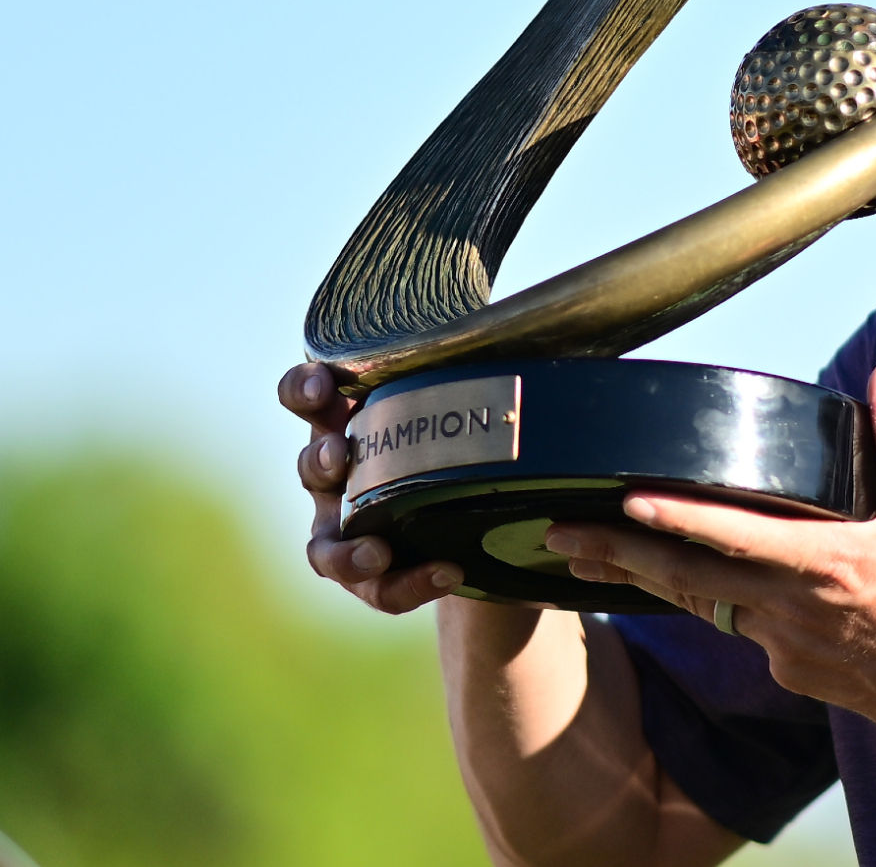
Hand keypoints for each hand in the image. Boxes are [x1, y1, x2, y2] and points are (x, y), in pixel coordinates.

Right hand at [279, 361, 463, 612]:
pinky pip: (379, 588)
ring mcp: (348, 530)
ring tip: (376, 552)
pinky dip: (407, 584)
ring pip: (324, 547)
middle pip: (311, 468)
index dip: (304, 389)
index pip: (307, 398)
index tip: (322, 384)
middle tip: (341, 454)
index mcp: (351, 422)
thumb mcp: (475, 405)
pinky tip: (446, 574)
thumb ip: (485, 372)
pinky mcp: (375, 576)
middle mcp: (338, 477)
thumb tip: (532, 327)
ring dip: (345, 550)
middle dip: (322, 460)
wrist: (487, 515)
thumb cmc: (473, 442)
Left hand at [544, 361, 875, 724]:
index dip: (671, 521)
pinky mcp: (786, 675)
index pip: (729, 537)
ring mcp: (781, 647)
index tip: (618, 506)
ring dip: (647, 580)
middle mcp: (788, 608)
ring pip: (702, 606)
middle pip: (683, 579)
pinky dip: (716, 606)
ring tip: (592, 560)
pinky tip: (702, 590)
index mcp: (820, 562)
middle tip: (557, 536)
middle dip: (614, 556)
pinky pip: (741, 632)